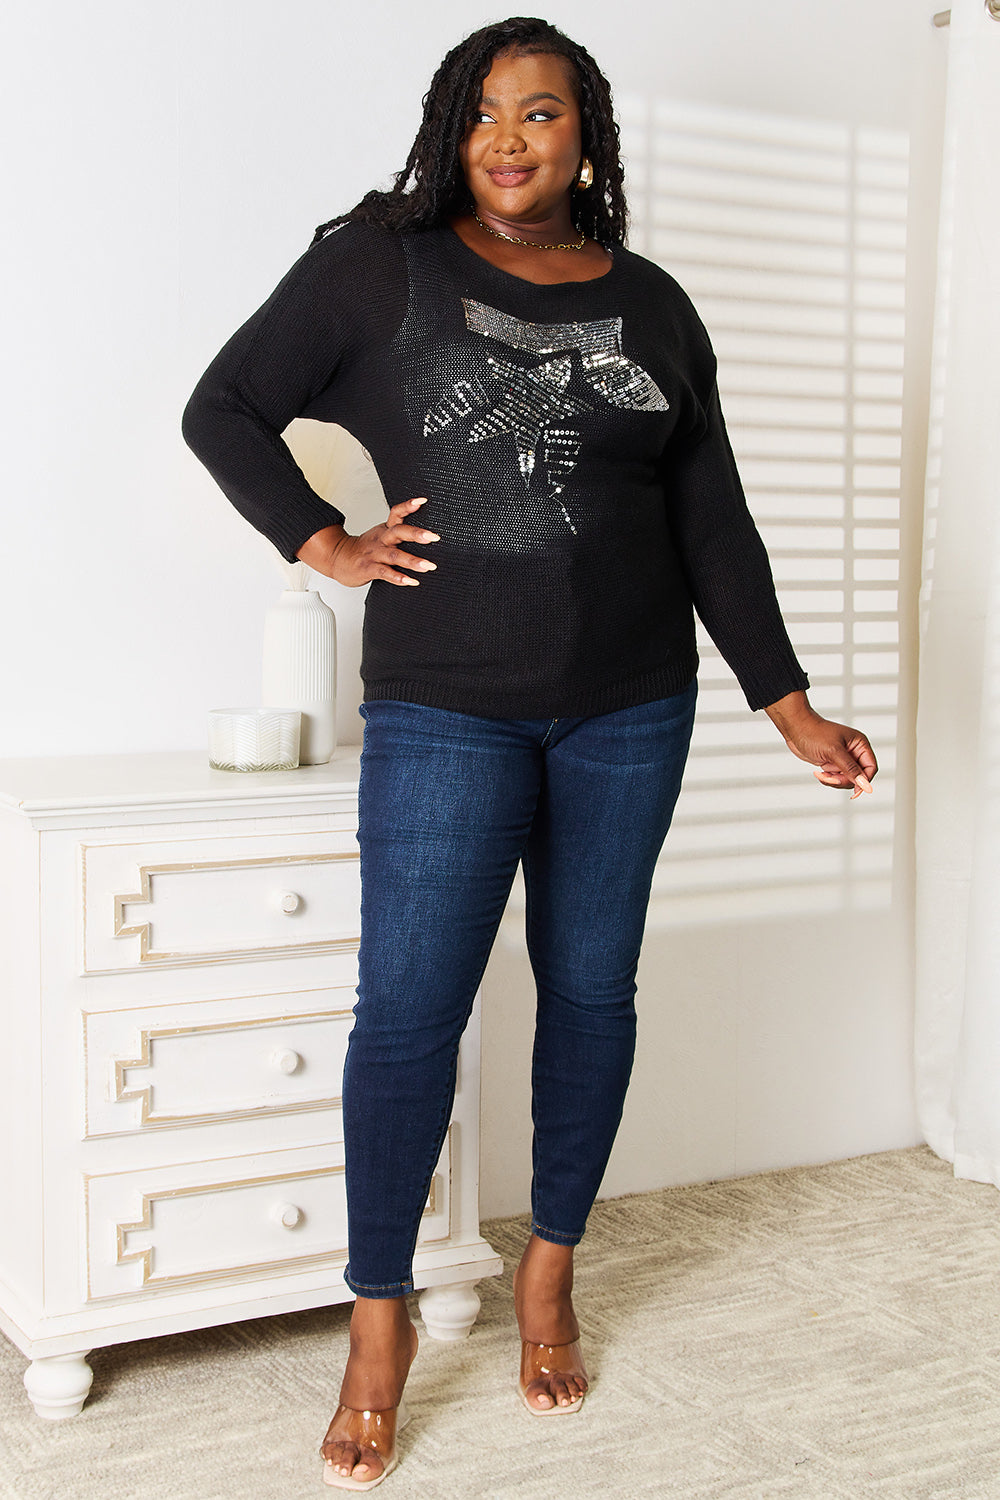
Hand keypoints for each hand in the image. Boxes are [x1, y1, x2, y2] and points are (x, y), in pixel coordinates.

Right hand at [295, 497, 438, 585]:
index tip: (423, 501)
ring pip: (395, 555)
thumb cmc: (365, 548)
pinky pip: (385, 573)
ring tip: (429, 566)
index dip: (408, 506)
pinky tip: (412, 581)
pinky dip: (399, 577)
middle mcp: (381, 540)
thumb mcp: (381, 534)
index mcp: (385, 529)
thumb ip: (399, 531)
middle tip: (434, 537)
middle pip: (399, 532)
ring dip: (413, 561)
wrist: (337, 558)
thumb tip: (426, 532)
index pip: (396, 513)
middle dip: (417, 534)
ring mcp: (375, 554)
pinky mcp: (369, 568)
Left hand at [764, 690, 876, 797]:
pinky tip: (818, 773)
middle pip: (858, 776)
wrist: (795, 729)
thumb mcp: (834, 752)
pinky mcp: (832, 763)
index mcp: (860, 744)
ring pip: (846, 779)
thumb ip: (850, 769)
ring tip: (822, 774)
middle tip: (830, 778)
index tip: (855, 792)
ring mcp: (842, 758)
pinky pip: (836, 778)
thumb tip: (865, 785)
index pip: (870, 767)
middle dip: (844, 780)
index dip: (865, 780)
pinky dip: (827, 779)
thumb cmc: (814, 733)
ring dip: (834, 780)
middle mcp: (853, 751)